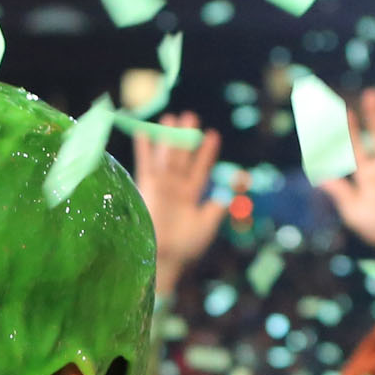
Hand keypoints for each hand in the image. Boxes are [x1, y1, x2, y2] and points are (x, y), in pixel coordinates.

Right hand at [130, 112, 224, 302]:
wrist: (164, 258)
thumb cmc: (186, 246)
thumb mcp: (208, 225)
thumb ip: (218, 207)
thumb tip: (230, 191)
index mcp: (192, 196)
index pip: (201, 169)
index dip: (206, 153)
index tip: (213, 135)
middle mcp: (176, 188)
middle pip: (183, 157)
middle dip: (186, 138)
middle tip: (190, 116)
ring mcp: (161, 187)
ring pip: (166, 157)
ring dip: (168, 138)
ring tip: (170, 119)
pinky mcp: (147, 188)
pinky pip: (146, 164)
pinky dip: (144, 148)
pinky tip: (145, 131)